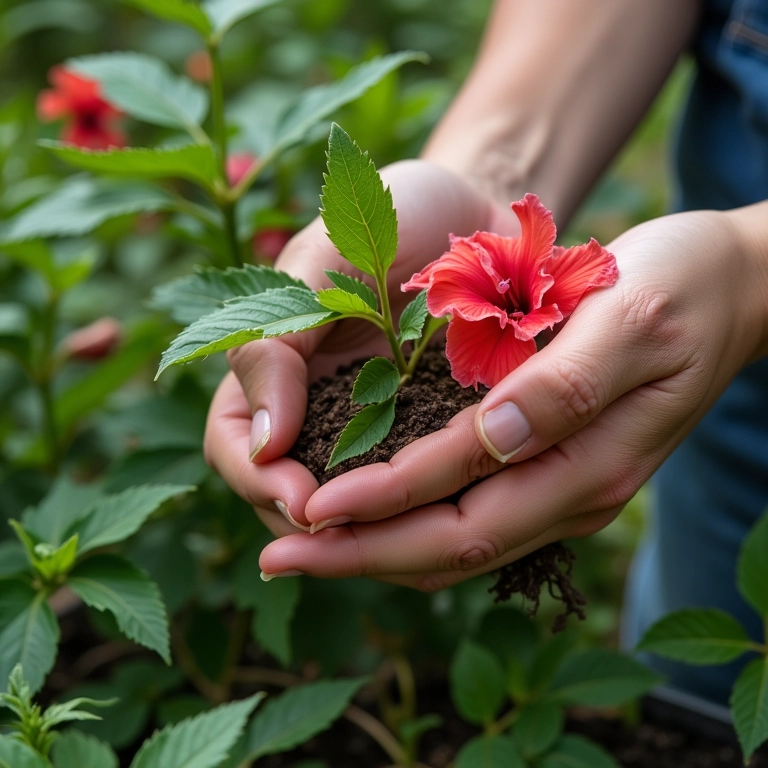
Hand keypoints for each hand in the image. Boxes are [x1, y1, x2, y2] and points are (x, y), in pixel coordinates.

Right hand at [203, 159, 514, 536]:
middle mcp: (323, 411)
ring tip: (407, 535)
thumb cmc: (399, 217)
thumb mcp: (327, 257)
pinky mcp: (441, 440)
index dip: (256, 481)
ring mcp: (382, 431)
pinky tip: (455, 513)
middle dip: (313, 525)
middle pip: (288, 497)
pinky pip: (424, 493)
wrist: (484, 214)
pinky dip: (429, 512)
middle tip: (352, 535)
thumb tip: (263, 443)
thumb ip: (279, 338)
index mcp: (278, 370)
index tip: (300, 498)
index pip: (236, 446)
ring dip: (372, 535)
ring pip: (357, 511)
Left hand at [244, 208, 766, 588]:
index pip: (464, 512)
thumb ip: (568, 385)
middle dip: (358, 556)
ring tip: (302, 541)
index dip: (382, 513)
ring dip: (374, 547)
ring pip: (453, 542)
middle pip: (448, 549)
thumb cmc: (684, 286)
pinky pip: (468, 514)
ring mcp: (560, 484)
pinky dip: (408, 518)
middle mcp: (569, 491)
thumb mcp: (633, 316)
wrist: (728, 285)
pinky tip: (364, 506)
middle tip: (276, 556)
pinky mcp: (551, 465)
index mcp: (586, 463)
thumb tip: (495, 440)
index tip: (309, 512)